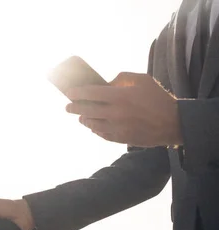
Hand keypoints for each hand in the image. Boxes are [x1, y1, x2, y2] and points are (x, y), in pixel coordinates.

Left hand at [65, 72, 181, 146]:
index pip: (90, 94)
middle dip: (74, 108)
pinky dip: (95, 129)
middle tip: (68, 107)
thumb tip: (106, 84)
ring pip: (92, 124)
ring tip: (81, 116)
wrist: (173, 123)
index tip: (69, 93)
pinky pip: (101, 134)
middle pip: (87, 110)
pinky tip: (93, 126)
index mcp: (120, 96)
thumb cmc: (158, 99)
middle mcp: (115, 113)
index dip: (77, 93)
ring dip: (84, 119)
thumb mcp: (142, 80)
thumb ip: (122, 78)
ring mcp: (117, 127)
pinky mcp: (120, 138)